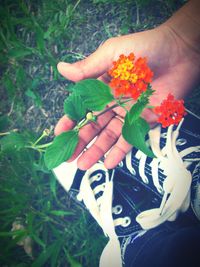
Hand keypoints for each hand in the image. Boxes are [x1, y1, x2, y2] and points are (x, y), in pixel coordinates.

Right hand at [55, 23, 199, 169]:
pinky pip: (131, 139)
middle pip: (94, 126)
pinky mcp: (145, 121)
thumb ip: (88, 67)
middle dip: (80, 141)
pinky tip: (108, 163)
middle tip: (67, 156)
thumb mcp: (112, 54)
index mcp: (102, 87)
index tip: (59, 134)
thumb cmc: (144, 48)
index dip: (71, 120)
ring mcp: (128, 113)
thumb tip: (62, 70)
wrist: (178, 53)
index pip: (83, 107)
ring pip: (109, 136)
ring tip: (83, 164)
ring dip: (96, 150)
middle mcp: (113, 102)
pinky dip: (119, 152)